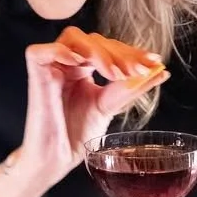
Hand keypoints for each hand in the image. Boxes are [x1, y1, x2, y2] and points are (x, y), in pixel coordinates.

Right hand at [0, 28, 167, 196]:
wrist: (58, 158)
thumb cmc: (78, 135)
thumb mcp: (111, 105)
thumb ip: (132, 86)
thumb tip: (161, 70)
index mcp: (84, 67)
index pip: (108, 47)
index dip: (130, 52)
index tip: (153, 62)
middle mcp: (68, 62)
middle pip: (94, 39)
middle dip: (119, 53)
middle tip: (136, 71)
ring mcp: (51, 65)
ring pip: (73, 38)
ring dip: (98, 52)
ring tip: (114, 73)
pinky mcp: (35, 72)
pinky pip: (41, 51)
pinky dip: (61, 51)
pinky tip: (80, 62)